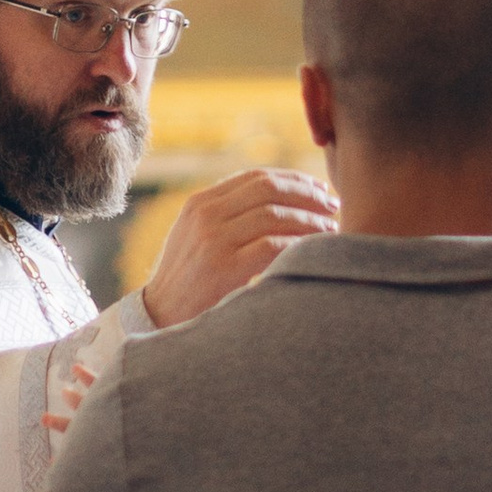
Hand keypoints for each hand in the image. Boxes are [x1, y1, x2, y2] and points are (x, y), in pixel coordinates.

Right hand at [142, 168, 336, 326]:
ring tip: (330, 229)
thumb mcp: (197, 235)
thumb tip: (278, 201)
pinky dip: (298, 243)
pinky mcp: (222, 268)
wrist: (160, 315)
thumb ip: (227, 215)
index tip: (318, 189)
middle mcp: (205, 214)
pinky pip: (272, 245)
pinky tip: (313, 249)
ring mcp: (212, 240)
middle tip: (332, 205)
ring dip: (309, 220)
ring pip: (274, 214)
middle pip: (268, 189)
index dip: (293, 179)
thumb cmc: (187, 279)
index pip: (256, 177)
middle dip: (307, 194)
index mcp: (200, 202)